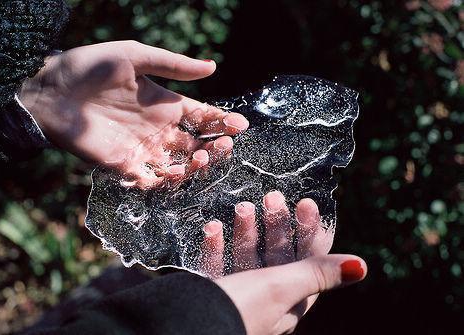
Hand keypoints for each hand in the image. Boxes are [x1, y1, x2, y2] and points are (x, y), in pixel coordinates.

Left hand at [19, 41, 248, 188]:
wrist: (51, 90)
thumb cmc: (91, 67)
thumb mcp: (135, 57)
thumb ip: (173, 66)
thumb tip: (212, 67)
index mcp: (165, 104)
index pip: (202, 117)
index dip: (222, 121)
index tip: (240, 125)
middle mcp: (158, 129)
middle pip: (196, 145)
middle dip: (215, 147)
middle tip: (223, 145)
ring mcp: (143, 149)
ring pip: (179, 165)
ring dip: (195, 166)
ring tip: (201, 157)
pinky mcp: (124, 165)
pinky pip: (151, 180)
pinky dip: (165, 182)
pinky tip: (175, 174)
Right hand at [200, 191, 366, 333]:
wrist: (184, 327)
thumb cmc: (239, 308)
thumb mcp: (282, 287)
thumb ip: (317, 273)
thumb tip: (361, 267)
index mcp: (290, 300)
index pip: (308, 260)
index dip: (309, 231)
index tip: (304, 203)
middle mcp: (268, 298)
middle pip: (277, 254)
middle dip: (276, 224)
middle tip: (272, 196)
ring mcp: (240, 294)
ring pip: (247, 254)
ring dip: (246, 229)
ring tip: (243, 206)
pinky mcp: (214, 292)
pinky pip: (218, 263)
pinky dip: (217, 245)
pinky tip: (212, 226)